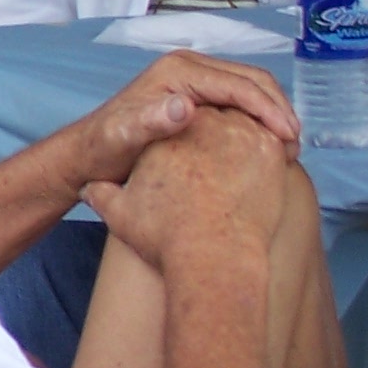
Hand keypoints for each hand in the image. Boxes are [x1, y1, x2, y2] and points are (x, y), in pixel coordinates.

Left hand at [76, 51, 302, 188]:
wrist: (87, 155)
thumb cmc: (102, 149)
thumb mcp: (121, 139)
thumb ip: (149, 122)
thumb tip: (185, 106)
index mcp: (177, 70)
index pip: (238, 84)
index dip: (268, 110)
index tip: (288, 139)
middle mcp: (188, 67)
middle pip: (252, 81)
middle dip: (279, 111)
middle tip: (294, 147)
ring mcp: (194, 80)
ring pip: (251, 90)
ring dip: (274, 115)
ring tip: (287, 150)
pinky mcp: (198, 95)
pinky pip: (240, 102)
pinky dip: (260, 120)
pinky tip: (267, 147)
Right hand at [80, 101, 292, 276]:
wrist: (211, 255)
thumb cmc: (167, 236)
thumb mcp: (120, 212)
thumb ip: (104, 195)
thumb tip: (89, 191)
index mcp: (165, 133)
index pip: (181, 115)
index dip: (188, 131)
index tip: (192, 154)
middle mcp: (202, 123)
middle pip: (217, 112)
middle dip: (222, 129)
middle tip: (223, 157)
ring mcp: (239, 133)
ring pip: (250, 120)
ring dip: (252, 134)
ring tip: (249, 163)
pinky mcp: (270, 149)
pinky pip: (277, 137)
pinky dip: (277, 145)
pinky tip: (271, 167)